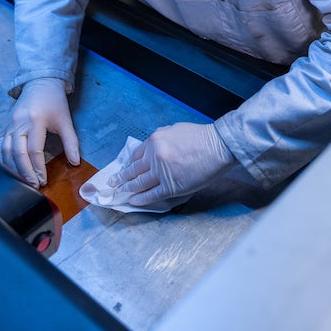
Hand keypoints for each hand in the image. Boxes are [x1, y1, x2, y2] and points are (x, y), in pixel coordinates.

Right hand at [2, 78, 79, 187]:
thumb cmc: (54, 102)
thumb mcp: (66, 120)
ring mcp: (9, 124)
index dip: (38, 168)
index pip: (35, 150)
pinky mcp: (4, 126)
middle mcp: (19, 122)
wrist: (41, 83)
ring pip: (5, 151)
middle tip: (32, 186)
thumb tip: (75, 162)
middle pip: (17, 152)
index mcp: (36, 120)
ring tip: (20, 181)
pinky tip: (7, 170)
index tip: (43, 181)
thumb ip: (71, 142)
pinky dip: (1, 159)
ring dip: (12, 168)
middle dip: (24, 172)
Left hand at [108, 122, 234, 206]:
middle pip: (133, 170)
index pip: (135, 155)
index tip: (122, 170)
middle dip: (121, 178)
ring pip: (139, 183)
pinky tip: (133, 201)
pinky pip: (151, 194)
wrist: (217, 146)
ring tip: (120, 193)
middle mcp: (154, 156)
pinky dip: (140, 199)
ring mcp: (161, 172)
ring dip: (128, 189)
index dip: (127, 165)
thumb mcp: (174, 130)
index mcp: (154, 140)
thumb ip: (159, 140)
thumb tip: (150, 150)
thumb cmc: (199, 137)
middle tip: (112, 184)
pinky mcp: (171, 186)